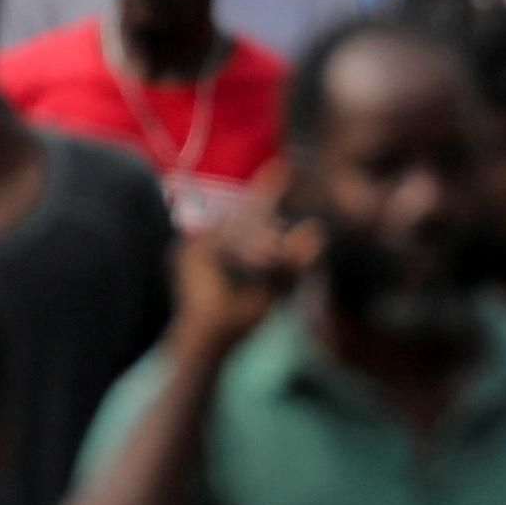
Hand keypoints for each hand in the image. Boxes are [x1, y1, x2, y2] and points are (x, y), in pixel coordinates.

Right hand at [169, 185, 306, 364]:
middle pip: (248, 216)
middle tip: (277, 255)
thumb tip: (317, 228)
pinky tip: (258, 264)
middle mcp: (211, 235)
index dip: (268, 188)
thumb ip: (295, 260)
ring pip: (239, 227)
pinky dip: (243, 253)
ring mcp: (196, 242)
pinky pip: (226, 240)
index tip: (286, 166)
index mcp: (231, 242)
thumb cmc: (242, 318)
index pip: (252, 210)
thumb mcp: (278, 287)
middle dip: (268, 233)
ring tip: (268, 265)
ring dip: (258, 246)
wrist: (212, 338)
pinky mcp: (188, 250)